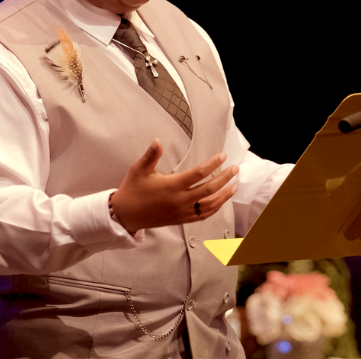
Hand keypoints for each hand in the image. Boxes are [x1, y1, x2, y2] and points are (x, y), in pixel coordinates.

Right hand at [111, 139, 237, 233]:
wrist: (126, 215)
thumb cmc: (133, 189)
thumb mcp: (139, 169)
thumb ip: (151, 155)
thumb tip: (158, 140)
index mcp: (172, 186)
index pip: (198, 174)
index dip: (213, 164)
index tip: (222, 156)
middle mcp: (180, 200)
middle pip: (209, 189)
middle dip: (224, 178)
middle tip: (235, 169)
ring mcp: (182, 212)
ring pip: (209, 205)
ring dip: (224, 196)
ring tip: (234, 186)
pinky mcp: (181, 220)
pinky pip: (202, 216)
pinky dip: (214, 209)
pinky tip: (221, 202)